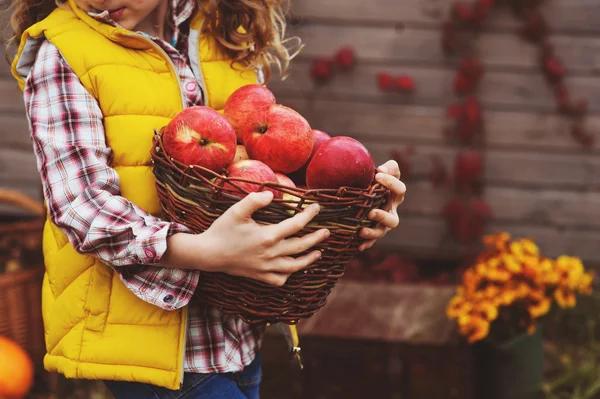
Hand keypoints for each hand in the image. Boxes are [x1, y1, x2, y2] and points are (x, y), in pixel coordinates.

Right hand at [201, 191, 329, 286]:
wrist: (208, 254)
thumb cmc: (222, 230)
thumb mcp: (236, 211)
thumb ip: (254, 200)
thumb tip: (272, 195)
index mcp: (268, 236)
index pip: (296, 225)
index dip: (309, 215)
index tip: (317, 208)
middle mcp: (271, 254)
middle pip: (301, 246)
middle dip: (316, 238)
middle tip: (326, 232)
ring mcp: (266, 267)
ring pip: (294, 266)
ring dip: (309, 259)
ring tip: (318, 252)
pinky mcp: (260, 276)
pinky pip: (280, 279)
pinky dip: (289, 274)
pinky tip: (292, 267)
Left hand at [358, 160, 405, 250]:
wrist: (364, 191)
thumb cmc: (375, 180)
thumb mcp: (383, 171)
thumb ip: (389, 167)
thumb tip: (382, 169)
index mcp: (395, 196)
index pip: (400, 190)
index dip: (391, 183)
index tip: (378, 176)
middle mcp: (391, 211)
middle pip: (393, 219)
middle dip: (383, 217)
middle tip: (371, 212)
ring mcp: (382, 224)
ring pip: (382, 232)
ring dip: (373, 233)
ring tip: (361, 231)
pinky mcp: (373, 230)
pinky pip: (371, 241)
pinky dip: (366, 243)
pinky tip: (359, 246)